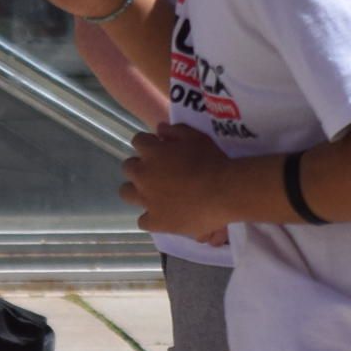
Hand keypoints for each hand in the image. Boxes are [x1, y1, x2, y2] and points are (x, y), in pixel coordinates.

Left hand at [122, 123, 235, 238]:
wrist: (224, 192)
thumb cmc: (212, 161)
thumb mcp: (196, 137)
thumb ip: (176, 131)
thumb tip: (160, 129)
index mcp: (151, 152)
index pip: (138, 142)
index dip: (149, 145)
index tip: (160, 149)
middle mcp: (143, 175)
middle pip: (128, 168)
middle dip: (140, 167)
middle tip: (157, 172)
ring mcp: (147, 200)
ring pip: (126, 193)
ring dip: (137, 190)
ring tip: (154, 194)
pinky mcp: (156, 221)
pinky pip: (142, 221)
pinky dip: (151, 218)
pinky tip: (164, 216)